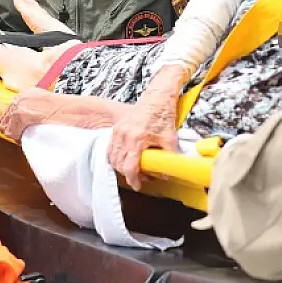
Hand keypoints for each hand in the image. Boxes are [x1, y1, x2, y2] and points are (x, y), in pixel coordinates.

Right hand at [107, 72, 181, 189]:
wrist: (157, 96)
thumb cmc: (163, 114)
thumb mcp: (170, 137)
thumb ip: (168, 156)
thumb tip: (166, 172)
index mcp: (137, 138)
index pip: (129, 167)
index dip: (133, 180)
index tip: (138, 186)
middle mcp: (124, 135)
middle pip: (119, 164)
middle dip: (128, 174)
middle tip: (141, 177)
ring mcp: (118, 131)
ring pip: (112, 157)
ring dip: (120, 166)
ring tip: (134, 168)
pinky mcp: (117, 128)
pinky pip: (111, 148)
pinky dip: (116, 156)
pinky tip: (125, 158)